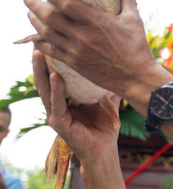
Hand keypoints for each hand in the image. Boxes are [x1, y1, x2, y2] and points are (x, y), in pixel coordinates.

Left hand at [24, 0, 158, 98]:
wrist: (135, 78)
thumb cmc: (137, 48)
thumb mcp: (133, 21)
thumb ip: (128, 0)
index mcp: (97, 22)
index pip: (66, 3)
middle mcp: (83, 36)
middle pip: (49, 17)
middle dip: (34, 5)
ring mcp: (76, 51)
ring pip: (46, 33)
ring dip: (34, 21)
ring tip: (30, 13)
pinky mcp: (74, 63)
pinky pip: (50, 50)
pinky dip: (40, 42)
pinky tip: (37, 36)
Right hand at [33, 50, 121, 165]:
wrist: (106, 150)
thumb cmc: (105, 126)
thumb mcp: (107, 100)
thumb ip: (107, 84)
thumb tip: (118, 65)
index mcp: (66, 97)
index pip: (55, 74)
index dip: (52, 58)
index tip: (51, 38)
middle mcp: (57, 103)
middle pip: (45, 78)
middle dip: (40, 60)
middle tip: (37, 39)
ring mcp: (56, 113)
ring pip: (45, 89)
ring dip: (41, 71)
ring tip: (38, 53)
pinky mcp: (60, 123)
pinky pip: (56, 103)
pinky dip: (56, 90)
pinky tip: (55, 77)